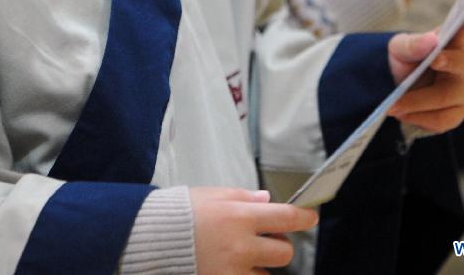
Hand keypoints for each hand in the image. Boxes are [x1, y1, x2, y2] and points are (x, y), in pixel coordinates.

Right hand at [191, 187, 317, 273]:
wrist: (151, 239)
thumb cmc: (183, 212)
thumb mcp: (214, 195)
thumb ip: (244, 197)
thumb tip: (267, 201)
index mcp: (239, 216)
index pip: (285, 217)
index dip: (304, 218)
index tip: (312, 217)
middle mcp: (241, 246)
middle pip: (284, 252)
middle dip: (280, 244)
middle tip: (267, 237)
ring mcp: (233, 271)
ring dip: (263, 265)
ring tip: (244, 254)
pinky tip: (236, 266)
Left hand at [386, 5, 463, 132]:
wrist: (396, 90)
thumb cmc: (403, 62)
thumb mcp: (398, 49)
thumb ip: (412, 44)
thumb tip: (433, 41)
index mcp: (450, 42)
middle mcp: (462, 65)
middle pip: (459, 67)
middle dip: (441, 67)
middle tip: (427, 67)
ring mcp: (462, 91)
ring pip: (445, 100)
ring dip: (416, 104)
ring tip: (392, 106)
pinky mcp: (456, 113)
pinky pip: (442, 120)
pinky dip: (419, 118)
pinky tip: (402, 115)